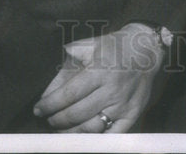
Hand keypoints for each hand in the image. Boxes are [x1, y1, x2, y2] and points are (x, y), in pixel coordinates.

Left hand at [33, 23, 163, 131]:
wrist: (146, 49)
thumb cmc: (113, 47)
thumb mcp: (88, 48)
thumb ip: (66, 68)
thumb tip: (48, 92)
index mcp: (99, 70)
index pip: (68, 94)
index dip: (49, 105)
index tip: (39, 109)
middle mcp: (111, 89)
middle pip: (77, 114)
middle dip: (57, 120)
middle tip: (50, 119)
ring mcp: (123, 104)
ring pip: (91, 128)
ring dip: (72, 132)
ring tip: (63, 129)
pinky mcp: (133, 113)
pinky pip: (112, 135)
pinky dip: (96, 139)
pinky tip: (84, 136)